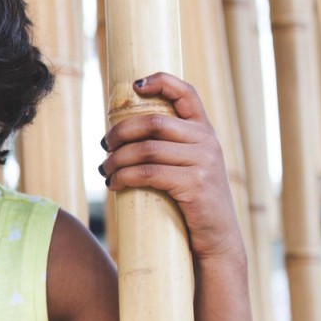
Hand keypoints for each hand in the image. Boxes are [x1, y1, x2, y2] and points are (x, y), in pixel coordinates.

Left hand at [99, 73, 244, 264]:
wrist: (217, 239)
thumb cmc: (192, 202)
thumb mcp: (187, 167)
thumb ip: (168, 147)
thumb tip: (118, 136)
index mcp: (205, 131)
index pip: (187, 93)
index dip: (162, 82)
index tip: (135, 86)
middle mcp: (207, 141)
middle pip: (153, 122)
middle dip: (119, 133)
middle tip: (103, 147)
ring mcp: (203, 162)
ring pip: (145, 149)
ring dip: (115, 159)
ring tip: (104, 170)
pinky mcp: (195, 184)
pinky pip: (148, 173)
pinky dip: (123, 176)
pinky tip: (114, 184)